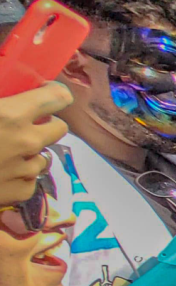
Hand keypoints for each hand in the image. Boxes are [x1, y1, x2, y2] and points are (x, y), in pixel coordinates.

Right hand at [0, 83, 70, 205]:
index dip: (53, 93)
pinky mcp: (22, 192)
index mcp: (12, 115)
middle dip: (47, 123)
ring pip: (45, 156)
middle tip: (26, 123)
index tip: (44, 93)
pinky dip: (20, 175)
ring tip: (6, 151)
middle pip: (59, 128)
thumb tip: (5, 103)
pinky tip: (1, 172)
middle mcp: (27, 142)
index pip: (58, 97)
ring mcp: (27, 170)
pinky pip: (31, 179)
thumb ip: (0, 102)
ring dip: (31, 152)